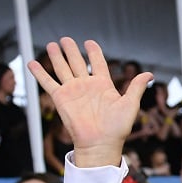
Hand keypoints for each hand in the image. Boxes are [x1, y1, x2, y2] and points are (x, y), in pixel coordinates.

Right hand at [28, 38, 151, 167]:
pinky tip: (32, 62)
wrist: (101, 143)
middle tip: (65, 39)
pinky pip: (48, 83)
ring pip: (62, 69)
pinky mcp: (61, 98)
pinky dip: (40, 73)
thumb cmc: (117, 128)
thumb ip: (136, 87)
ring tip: (52, 45)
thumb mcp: (130, 104)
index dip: (93, 52)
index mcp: (103, 85)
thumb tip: (149, 74)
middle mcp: (86, 86)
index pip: (97, 63)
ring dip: (57, 57)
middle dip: (71, 50)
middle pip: (77, 62)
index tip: (89, 42)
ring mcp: (73, 91)